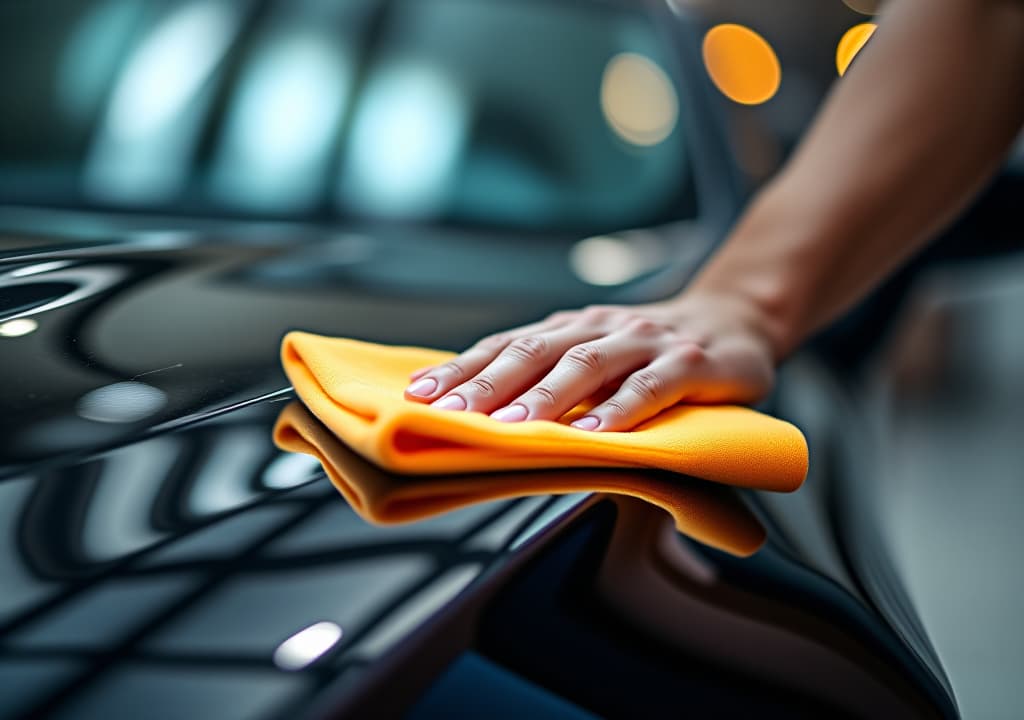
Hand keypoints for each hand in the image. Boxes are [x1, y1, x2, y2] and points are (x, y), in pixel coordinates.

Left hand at [403, 294, 776, 431]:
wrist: (738, 317)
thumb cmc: (653, 351)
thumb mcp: (599, 357)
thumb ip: (554, 378)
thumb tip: (483, 416)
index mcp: (571, 327)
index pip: (506, 345)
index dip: (462, 369)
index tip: (418, 395)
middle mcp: (601, 327)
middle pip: (535, 352)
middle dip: (488, 384)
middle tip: (449, 412)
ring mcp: (647, 342)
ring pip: (588, 364)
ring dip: (546, 396)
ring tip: (512, 428)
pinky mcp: (693, 362)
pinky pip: (653, 388)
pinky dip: (622, 411)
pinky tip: (594, 434)